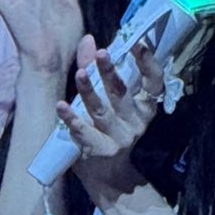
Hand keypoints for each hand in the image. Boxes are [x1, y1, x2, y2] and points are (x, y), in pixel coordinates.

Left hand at [60, 37, 163, 199]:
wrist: (106, 174)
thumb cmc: (107, 127)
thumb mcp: (107, 98)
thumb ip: (95, 68)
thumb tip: (89, 40)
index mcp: (144, 106)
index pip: (154, 83)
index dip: (148, 63)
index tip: (138, 44)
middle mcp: (135, 122)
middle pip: (122, 93)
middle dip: (111, 72)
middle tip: (102, 53)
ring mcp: (118, 138)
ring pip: (101, 111)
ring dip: (90, 91)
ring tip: (80, 73)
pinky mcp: (99, 151)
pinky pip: (84, 132)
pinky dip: (71, 119)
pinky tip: (61, 106)